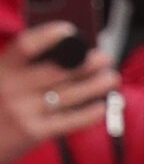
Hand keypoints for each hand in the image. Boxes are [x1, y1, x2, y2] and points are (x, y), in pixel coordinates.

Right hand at [0, 26, 115, 163]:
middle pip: (57, 70)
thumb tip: (65, 55)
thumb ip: (20, 69)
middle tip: (104, 58)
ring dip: (95, 85)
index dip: (48, 35)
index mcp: (0, 70)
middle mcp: (10, 88)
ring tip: (111, 77)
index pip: (26, 46)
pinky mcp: (32, 133)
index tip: (69, 30)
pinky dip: (89, 113)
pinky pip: (69, 120)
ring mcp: (22, 111)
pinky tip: (102, 106)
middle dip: (87, 63)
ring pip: (69, 94)